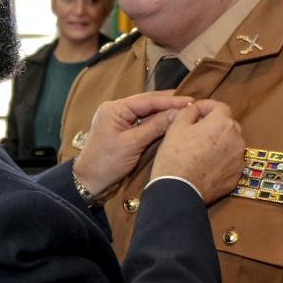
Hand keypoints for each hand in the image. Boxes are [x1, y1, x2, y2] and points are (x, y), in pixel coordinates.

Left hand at [73, 91, 191, 197]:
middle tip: (193, 104)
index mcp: (115, 108)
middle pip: (148, 103)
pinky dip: (157, 122)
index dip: (170, 100)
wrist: (89, 182)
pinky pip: (143, 122)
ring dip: (164, 112)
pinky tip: (171, 122)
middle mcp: (117, 110)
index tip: (191, 101)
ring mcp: (120, 121)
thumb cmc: (107, 162)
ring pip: (146, 113)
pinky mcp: (123, 132)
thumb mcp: (133, 144)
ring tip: (186, 111)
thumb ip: (155, 126)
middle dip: (169, 103)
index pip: (147, 100)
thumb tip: (178, 113)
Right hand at [151, 99, 244, 203]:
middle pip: (227, 124)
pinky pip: (230, 160)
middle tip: (195, 130)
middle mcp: (237, 139)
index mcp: (223, 123)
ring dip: (218, 141)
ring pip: (230, 143)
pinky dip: (221, 158)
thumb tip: (194, 109)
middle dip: (213, 124)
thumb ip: (188, 111)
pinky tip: (205, 163)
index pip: (220, 107)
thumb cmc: (175, 157)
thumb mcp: (176, 127)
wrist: (179, 190)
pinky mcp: (236, 175)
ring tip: (200, 149)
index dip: (206, 107)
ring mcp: (238, 159)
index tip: (195, 111)